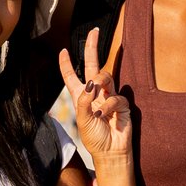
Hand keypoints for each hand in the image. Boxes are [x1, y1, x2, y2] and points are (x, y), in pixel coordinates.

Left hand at [59, 28, 132, 162]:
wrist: (111, 153)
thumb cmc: (94, 139)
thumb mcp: (82, 120)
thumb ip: (83, 100)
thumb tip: (90, 83)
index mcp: (81, 97)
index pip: (72, 76)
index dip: (66, 64)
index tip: (63, 51)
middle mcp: (95, 94)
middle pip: (92, 66)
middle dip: (92, 48)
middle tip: (94, 32)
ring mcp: (109, 97)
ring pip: (106, 76)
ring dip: (100, 81)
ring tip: (96, 93)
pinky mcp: (122, 104)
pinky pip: (116, 96)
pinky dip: (108, 105)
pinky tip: (105, 115)